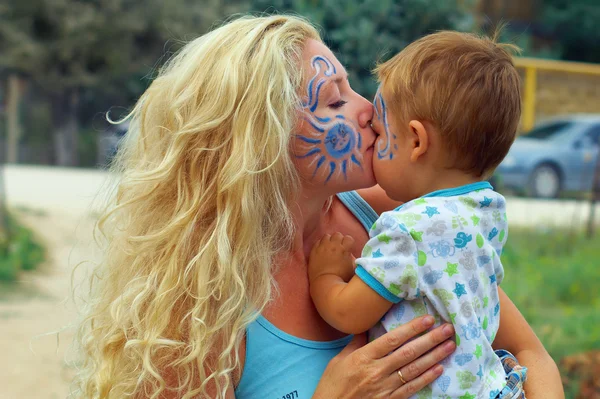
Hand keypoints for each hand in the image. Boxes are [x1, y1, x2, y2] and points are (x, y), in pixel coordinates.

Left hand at [308, 232, 355, 282]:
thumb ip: (353, 258)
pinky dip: (321, 244)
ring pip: (327, 236)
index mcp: (344, 249)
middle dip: (339, 239)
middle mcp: (333, 245)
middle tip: (338, 247)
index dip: (349, 243)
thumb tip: (350, 254)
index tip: (348, 248)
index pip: (349, 238)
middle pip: (337, 234)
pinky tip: (322, 251)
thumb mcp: (352, 269)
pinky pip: (318, 241)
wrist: (324, 283)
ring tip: (330, 248)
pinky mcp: (314, 250)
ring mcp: (322, 247)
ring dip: (329, 240)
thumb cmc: (340, 278)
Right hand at [312, 315, 455, 398]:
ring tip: (449, 345)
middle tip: (447, 329)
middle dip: (430, 339)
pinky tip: (439, 369)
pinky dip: (427, 378)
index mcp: (364, 357)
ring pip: (415, 369)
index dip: (412, 328)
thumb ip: (357, 342)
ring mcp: (385, 387)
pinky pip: (412, 388)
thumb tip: (368, 326)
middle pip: (409, 352)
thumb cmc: (332, 384)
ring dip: (434, 356)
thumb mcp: (339, 359)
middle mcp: (377, 371)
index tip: (428, 319)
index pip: (393, 339)